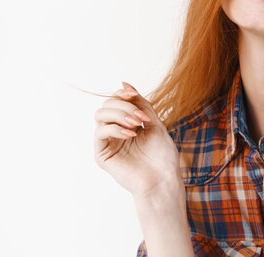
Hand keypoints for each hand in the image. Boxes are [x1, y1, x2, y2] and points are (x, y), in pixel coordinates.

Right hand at [94, 81, 183, 201]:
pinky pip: (100, 132)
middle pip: (107, 105)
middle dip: (123, 105)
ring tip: (137, 125)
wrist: (163, 180)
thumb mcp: (154, 123)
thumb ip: (140, 104)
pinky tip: (130, 135)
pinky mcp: (102, 155)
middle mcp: (115, 132)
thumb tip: (124, 83)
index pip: (116, 101)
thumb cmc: (162, 156)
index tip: (134, 94)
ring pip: (100, 115)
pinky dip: (115, 129)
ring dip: (119, 114)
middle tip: (141, 118)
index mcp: (127, 124)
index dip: (123, 94)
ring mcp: (108, 143)